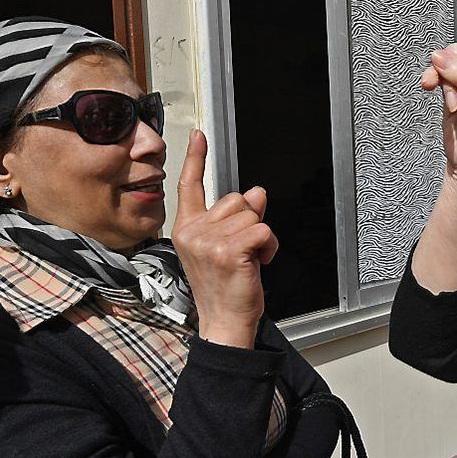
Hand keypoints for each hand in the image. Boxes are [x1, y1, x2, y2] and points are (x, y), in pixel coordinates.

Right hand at [172, 129, 278, 348]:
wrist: (224, 322)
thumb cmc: (225, 287)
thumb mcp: (227, 247)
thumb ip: (237, 218)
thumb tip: (258, 192)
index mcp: (186, 228)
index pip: (189, 186)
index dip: (195, 159)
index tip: (198, 136)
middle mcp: (192, 231)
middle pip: (237, 199)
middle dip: (250, 221)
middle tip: (244, 251)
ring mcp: (208, 241)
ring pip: (253, 214)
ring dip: (263, 236)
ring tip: (251, 260)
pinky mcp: (229, 251)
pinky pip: (263, 229)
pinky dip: (270, 246)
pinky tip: (260, 264)